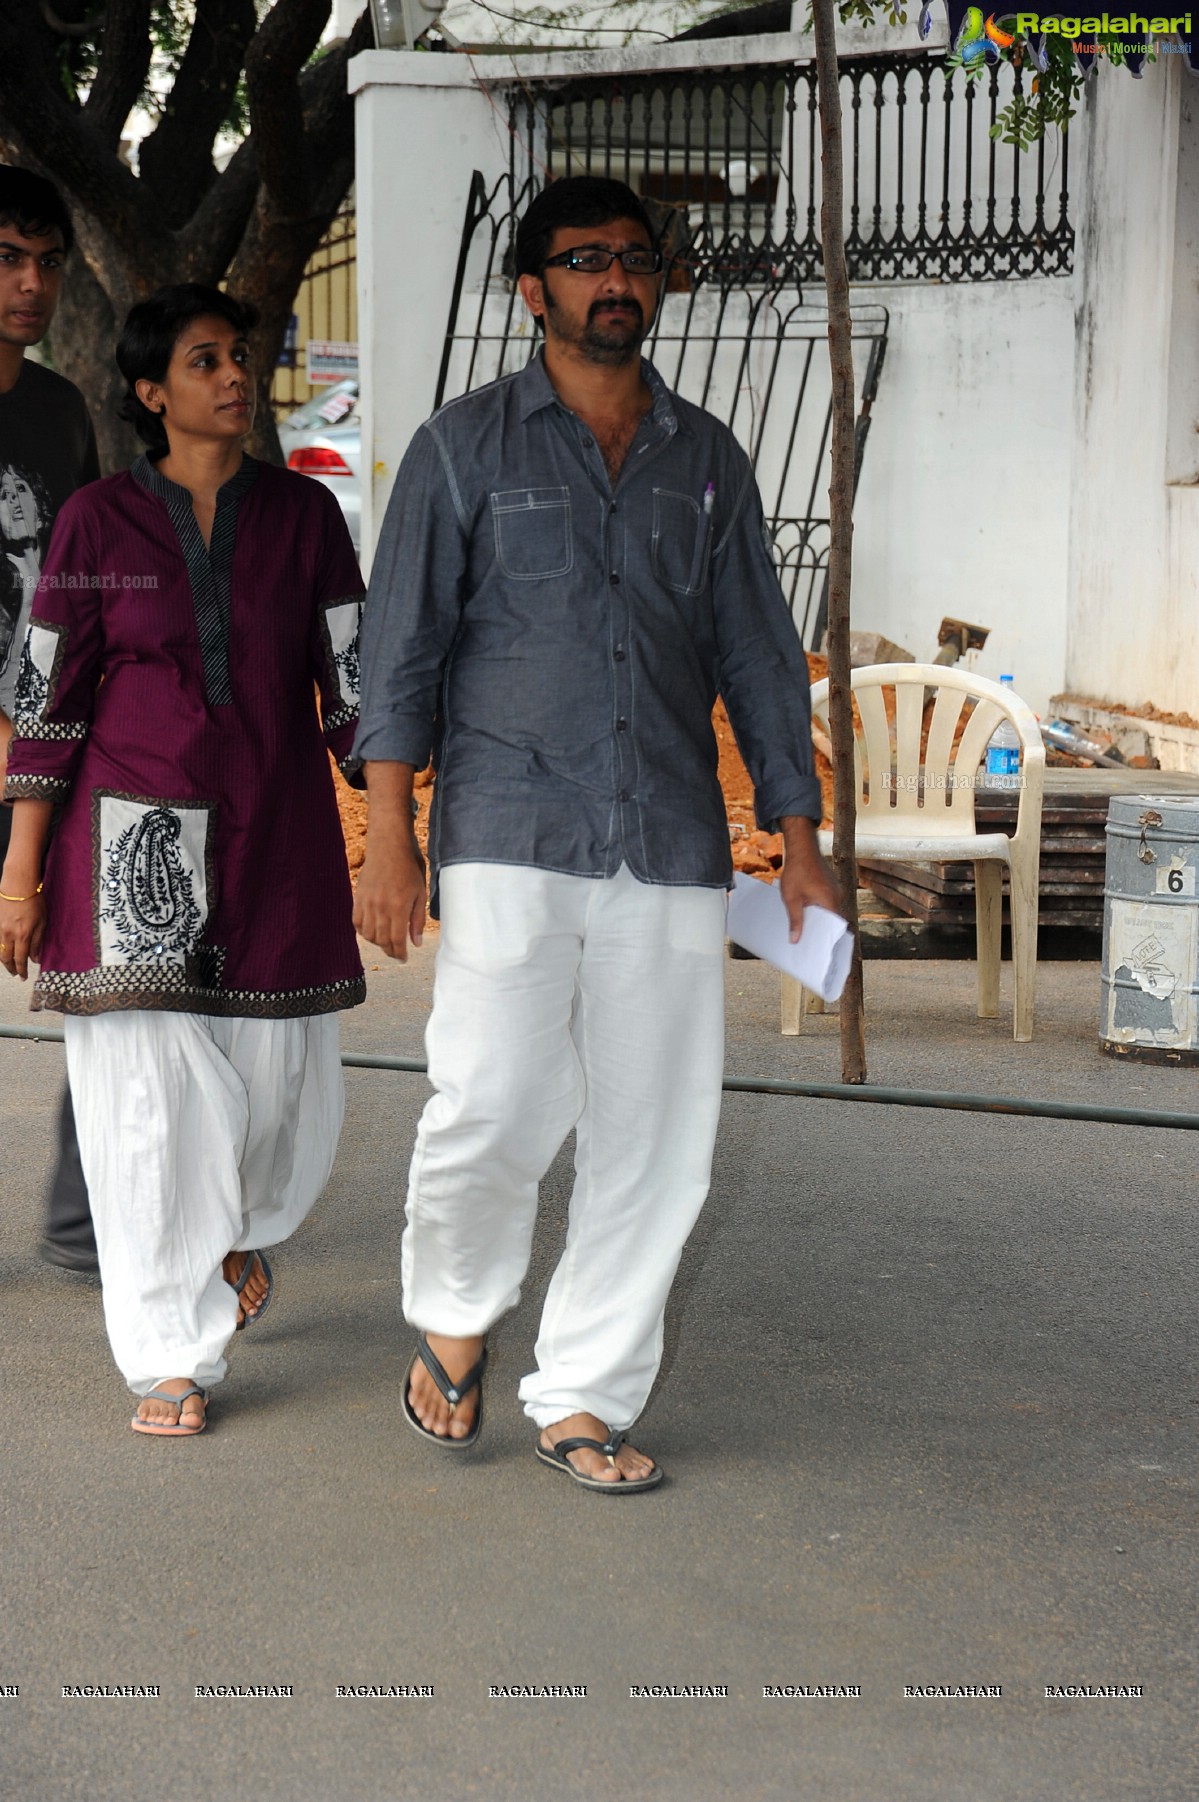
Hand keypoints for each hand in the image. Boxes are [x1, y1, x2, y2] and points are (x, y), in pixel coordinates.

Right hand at [0, 889, 45, 979]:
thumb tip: (36, 958)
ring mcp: (0, 928)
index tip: (23, 976)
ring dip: (5, 959)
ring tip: (11, 964)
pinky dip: (2, 948)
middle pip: (6, 958)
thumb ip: (38, 941)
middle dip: (11, 968)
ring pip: (0, 950)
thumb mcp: (43, 921)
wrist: (18, 884)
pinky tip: (7, 949)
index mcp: (23, 935)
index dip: (22, 970)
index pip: (21, 959)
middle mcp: (9, 934)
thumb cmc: (34, 900)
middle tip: (16, 974)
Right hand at [353, 832, 426, 961]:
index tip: (404, 958)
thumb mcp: (420, 893)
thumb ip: (417, 919)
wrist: (388, 845)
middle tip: (396, 954)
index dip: (399, 953)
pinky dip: (363, 931)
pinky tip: (371, 931)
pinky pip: (356, 922)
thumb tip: (415, 942)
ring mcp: (367, 902)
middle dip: (390, 951)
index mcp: (398, 908)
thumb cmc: (409, 866)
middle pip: (381, 940)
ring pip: (367, 934)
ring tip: (386, 942)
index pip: (396, 940)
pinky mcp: (358, 897)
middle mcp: (380, 907)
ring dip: (377, 942)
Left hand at [778, 816, 840, 943]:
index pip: (835, 927)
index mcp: (830, 901)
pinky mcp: (831, 885)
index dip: (829, 940)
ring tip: (806, 930)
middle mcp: (838, 896)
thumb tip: (796, 940)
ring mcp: (836, 889)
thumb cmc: (796, 871)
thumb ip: (796, 920)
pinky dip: (819, 909)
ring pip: (829, 911)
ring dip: (819, 919)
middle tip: (811, 945)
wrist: (801, 847)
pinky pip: (827, 902)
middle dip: (822, 932)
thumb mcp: (791, 898)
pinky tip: (807, 913)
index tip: (823, 953)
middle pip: (832, 920)